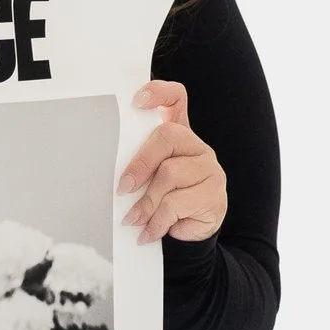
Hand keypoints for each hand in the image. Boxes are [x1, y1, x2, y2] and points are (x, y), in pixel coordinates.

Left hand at [119, 82, 225, 245]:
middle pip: (167, 136)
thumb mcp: (146, 182)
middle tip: (123, 188)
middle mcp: (196, 147)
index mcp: (178, 136)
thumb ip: (136, 167)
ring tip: (134, 219)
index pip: (175, 99)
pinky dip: (157, 221)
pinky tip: (149, 232)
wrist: (187, 236)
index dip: (158, 93)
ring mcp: (209, 169)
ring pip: (170, 174)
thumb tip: (115, 177)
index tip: (136, 101)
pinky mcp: (214, 194)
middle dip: (140, 163)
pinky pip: (177, 203)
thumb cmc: (161, 202)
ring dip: (146, 202)